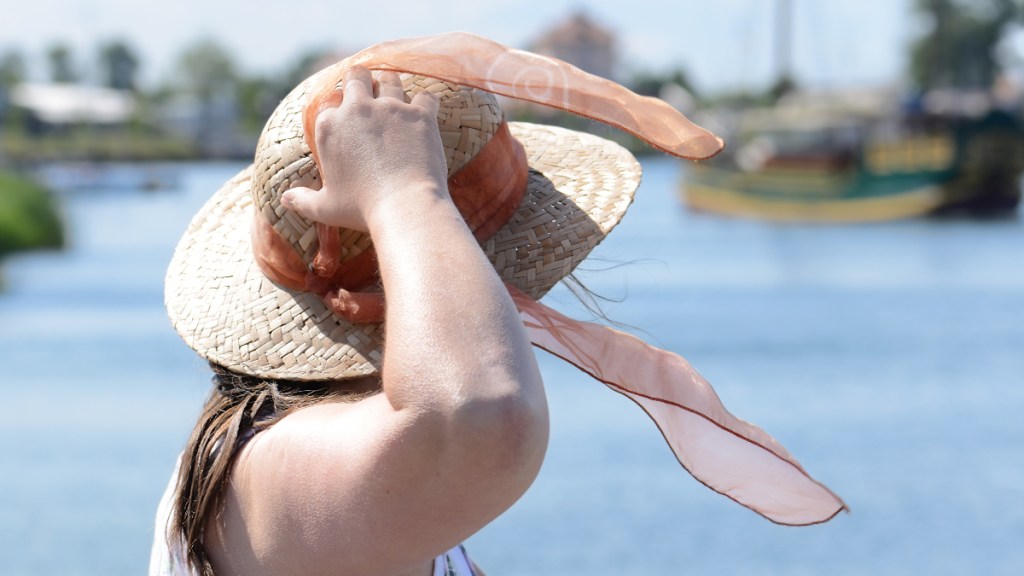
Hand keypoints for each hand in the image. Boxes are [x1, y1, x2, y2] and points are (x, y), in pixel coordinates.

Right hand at [281, 68, 447, 231]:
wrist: (403, 207)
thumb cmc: (361, 209)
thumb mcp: (325, 208)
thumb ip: (303, 200)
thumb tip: (285, 199)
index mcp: (330, 126)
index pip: (329, 102)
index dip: (337, 109)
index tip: (345, 120)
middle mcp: (357, 109)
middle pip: (356, 76)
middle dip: (361, 81)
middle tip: (369, 93)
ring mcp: (391, 108)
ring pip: (390, 79)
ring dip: (392, 87)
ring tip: (396, 100)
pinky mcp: (420, 115)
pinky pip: (426, 96)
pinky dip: (425, 103)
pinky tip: (424, 113)